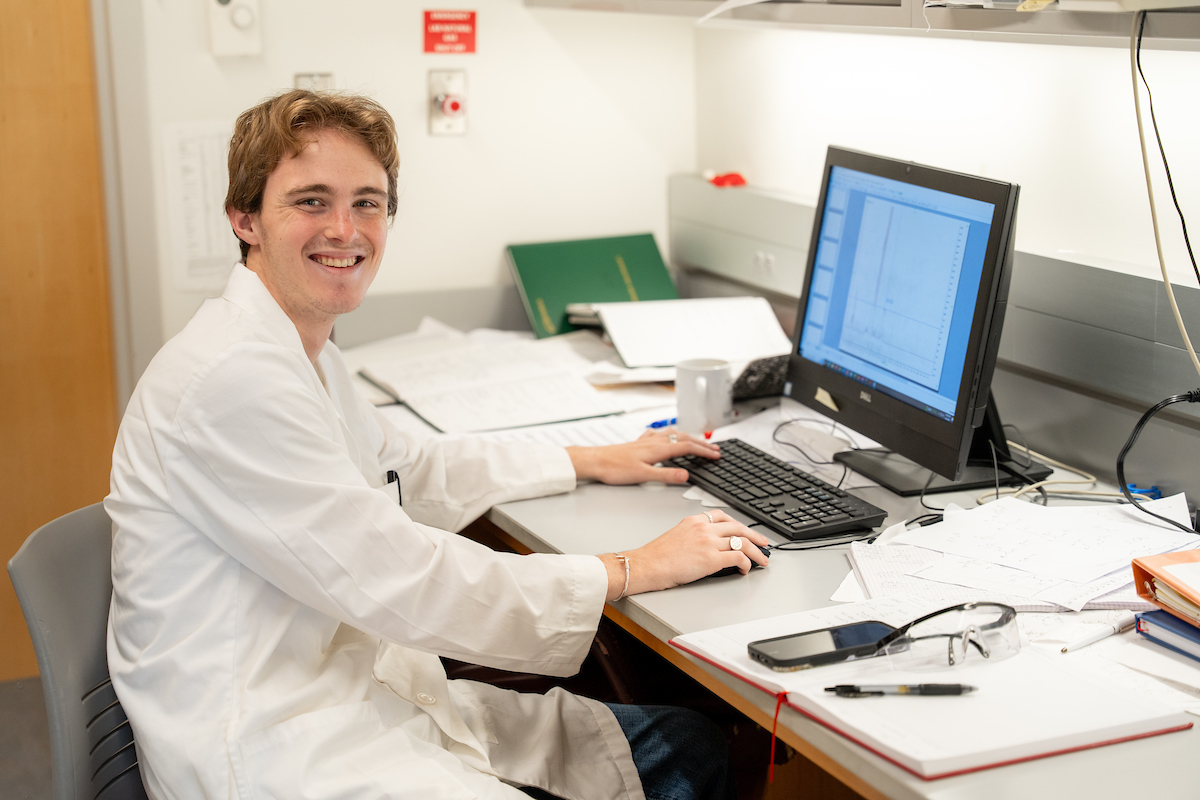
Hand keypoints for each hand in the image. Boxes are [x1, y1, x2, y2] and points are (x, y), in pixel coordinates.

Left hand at [567, 428, 718, 484]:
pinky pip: (660, 434)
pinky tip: (666, 435)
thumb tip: (686, 475)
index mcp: (658, 449)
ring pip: (673, 435)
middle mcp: (654, 442)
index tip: (716, 454)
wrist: (595, 461)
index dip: (704, 451)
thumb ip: (666, 475)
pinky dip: (670, 434)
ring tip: (697, 441)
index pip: (687, 448)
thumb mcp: (643, 476)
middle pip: (684, 439)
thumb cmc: (614, 468)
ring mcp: (646, 441)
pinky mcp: (638, 443)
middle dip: (701, 443)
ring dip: (688, 437)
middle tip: (715, 449)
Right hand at [598, 510, 770, 600]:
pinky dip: (746, 563)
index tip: (745, 531)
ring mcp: (708, 542)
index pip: (723, 516)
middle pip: (738, 527)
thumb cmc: (656, 556)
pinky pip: (738, 557)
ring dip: (756, 552)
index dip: (738, 524)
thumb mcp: (676, 536)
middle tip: (764, 543)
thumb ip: (694, 536)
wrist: (646, 565)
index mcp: (694, 520)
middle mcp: (703, 527)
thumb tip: (708, 547)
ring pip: (742, 542)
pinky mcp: (711, 559)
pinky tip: (745, 569)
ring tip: (762, 560)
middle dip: (755, 536)